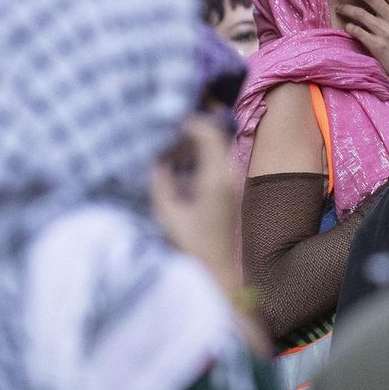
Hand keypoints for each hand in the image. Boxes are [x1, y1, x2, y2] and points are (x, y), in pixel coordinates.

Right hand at [151, 117, 239, 289]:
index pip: (209, 135)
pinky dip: (198, 160)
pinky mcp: (230, 193)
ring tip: (168, 151)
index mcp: (215, 178)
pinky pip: (215, 165)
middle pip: (213, 139)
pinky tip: (180, 170)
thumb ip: (160, 183)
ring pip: (214, 151)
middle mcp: (228, 177)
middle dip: (189, 132)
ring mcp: (231, 184)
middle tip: (165, 132)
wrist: (218, 269)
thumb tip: (157, 160)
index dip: (190, 122)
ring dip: (193, 147)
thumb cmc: (192, 245)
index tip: (170, 120)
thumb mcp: (168, 213)